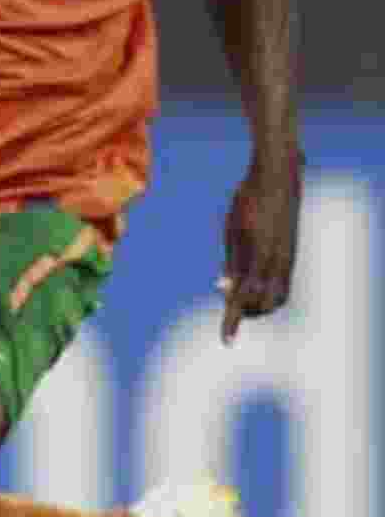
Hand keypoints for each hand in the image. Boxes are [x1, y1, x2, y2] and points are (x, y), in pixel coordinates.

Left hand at [219, 154, 302, 344]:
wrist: (277, 176)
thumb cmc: (247, 201)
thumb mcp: (232, 231)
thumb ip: (232, 262)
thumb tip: (223, 289)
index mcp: (258, 256)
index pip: (243, 298)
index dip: (232, 320)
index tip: (225, 341)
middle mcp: (278, 261)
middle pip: (263, 305)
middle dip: (246, 312)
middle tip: (229, 307)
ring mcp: (289, 258)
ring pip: (278, 298)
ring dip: (259, 305)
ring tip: (241, 298)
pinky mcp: (292, 253)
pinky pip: (284, 284)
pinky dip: (268, 292)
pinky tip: (253, 285)